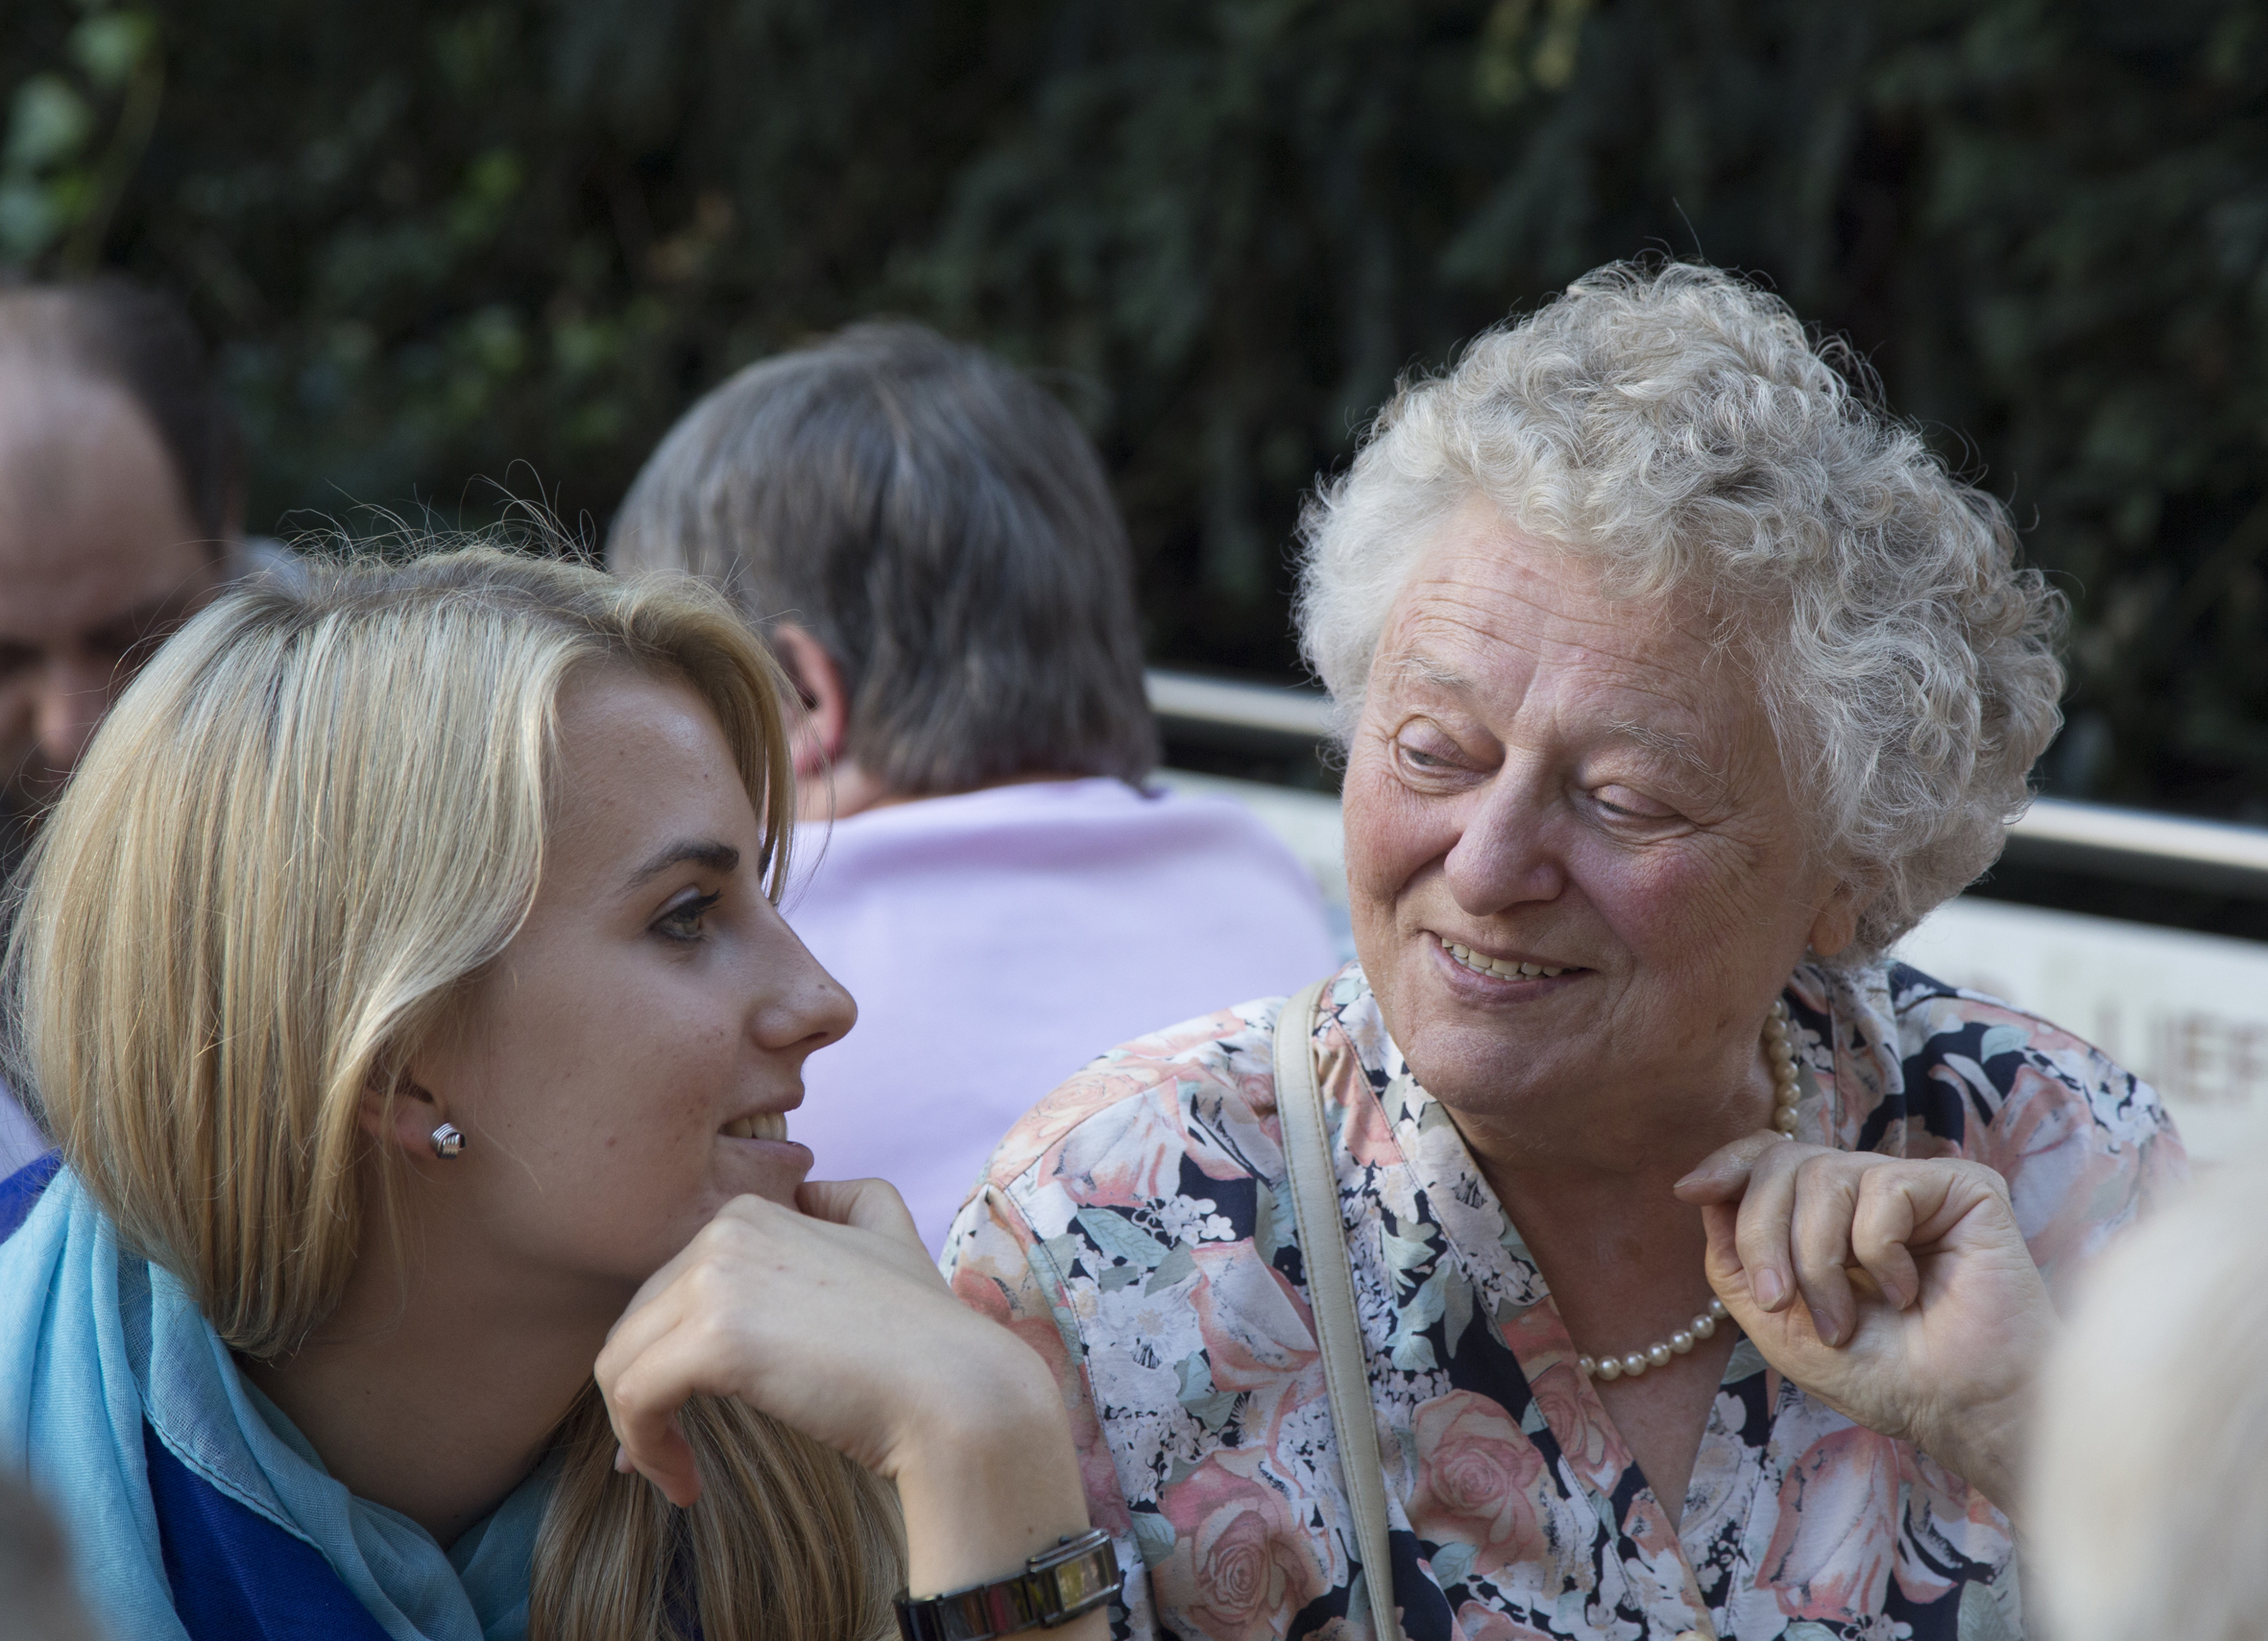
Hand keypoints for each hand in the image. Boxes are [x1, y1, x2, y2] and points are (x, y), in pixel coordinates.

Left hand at [595, 1179, 1050, 1505]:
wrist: (957, 1387)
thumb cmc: (924, 1331)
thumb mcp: (890, 1228)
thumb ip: (841, 1199)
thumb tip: (803, 1196)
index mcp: (751, 1210)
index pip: (668, 1288)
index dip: (668, 1351)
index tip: (685, 1408)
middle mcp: (725, 1230)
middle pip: (638, 1324)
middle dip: (645, 1391)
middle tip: (670, 1453)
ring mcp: (718, 1278)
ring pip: (621, 1361)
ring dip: (637, 1428)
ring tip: (673, 1473)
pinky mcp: (715, 1339)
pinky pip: (634, 1397)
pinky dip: (646, 1448)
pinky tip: (685, 1484)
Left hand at [1674, 1135, 2054, 1513]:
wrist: (1959, 1412)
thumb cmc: (1882, 1375)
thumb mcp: (1779, 1326)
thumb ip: (1735, 1262)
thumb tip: (1703, 1191)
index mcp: (1825, 1216)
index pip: (1767, 1157)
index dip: (1728, 1164)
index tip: (1690, 1190)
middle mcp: (1866, 1191)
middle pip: (1782, 1162)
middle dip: (1764, 1236)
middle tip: (1784, 1305)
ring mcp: (1913, 1186)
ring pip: (1825, 1175)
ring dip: (1820, 1260)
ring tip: (1850, 1320)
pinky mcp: (1963, 1188)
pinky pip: (1884, 1188)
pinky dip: (1879, 1252)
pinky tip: (1908, 1293)